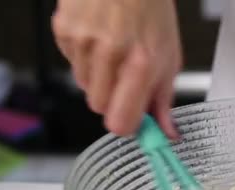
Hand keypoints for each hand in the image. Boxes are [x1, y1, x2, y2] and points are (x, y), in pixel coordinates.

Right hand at [52, 0, 181, 137]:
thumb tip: (167, 133)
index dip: (125, 125)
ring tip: (114, 50)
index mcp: (142, 63)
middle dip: (112, 98)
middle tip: (125, 77)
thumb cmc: (151, 10)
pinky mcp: (65, 31)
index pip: (121, 122)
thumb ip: (164, 99)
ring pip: (83, 85)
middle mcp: (111, 54)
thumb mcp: (170, 55)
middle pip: (98, 107)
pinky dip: (85, 57)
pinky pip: (71, 63)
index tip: (132, 120)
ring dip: (98, 76)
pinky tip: (99, 37)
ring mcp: (83, 42)